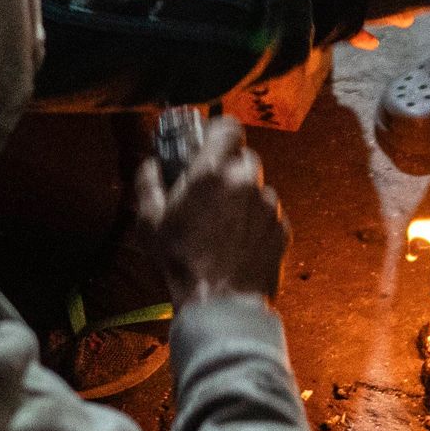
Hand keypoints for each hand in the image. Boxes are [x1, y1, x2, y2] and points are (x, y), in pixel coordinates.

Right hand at [136, 114, 285, 306]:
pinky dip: (256, 220)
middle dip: (229, 169)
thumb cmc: (181, 262)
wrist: (220, 303)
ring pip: (258, 186)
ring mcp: (268, 205)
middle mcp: (245, 181)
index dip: (219, 133)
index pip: (228, 127)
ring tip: (224, 225)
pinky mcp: (282, 227)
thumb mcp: (149, 222)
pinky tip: (238, 241)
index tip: (210, 144)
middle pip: (244, 157)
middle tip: (212, 192)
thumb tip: (150, 164)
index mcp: (212, 172)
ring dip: (244, 196)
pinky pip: (269, 212)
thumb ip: (148, 182)